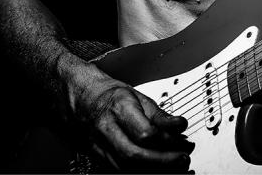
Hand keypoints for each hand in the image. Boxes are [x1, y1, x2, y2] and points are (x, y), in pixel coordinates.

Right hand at [68, 68, 193, 171]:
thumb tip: (179, 126)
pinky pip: (122, 172)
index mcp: (118, 108)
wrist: (78, 100)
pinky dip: (141, 173)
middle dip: (163, 162)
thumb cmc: (108, 95)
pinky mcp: (100, 160)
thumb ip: (158, 114)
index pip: (144, 131)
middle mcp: (107, 131)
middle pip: (135, 156)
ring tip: (175, 167)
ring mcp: (100, 148)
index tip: (183, 135)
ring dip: (154, 171)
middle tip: (183, 159)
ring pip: (128, 169)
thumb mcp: (136, 95)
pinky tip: (156, 170)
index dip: (167, 138)